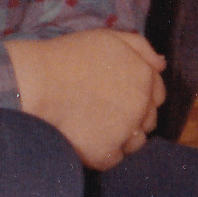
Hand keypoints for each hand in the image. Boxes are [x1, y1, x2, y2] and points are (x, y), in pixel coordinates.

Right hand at [4, 28, 164, 170]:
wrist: (36, 83)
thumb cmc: (68, 57)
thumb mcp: (107, 38)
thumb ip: (139, 47)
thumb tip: (161, 64)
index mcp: (144, 77)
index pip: (157, 94)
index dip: (139, 95)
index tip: (116, 94)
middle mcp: (142, 106)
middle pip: (148, 120)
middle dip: (132, 116)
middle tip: (102, 109)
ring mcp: (125, 132)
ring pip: (134, 142)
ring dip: (120, 136)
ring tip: (92, 124)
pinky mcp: (106, 154)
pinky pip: (113, 158)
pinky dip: (101, 152)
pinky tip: (84, 137)